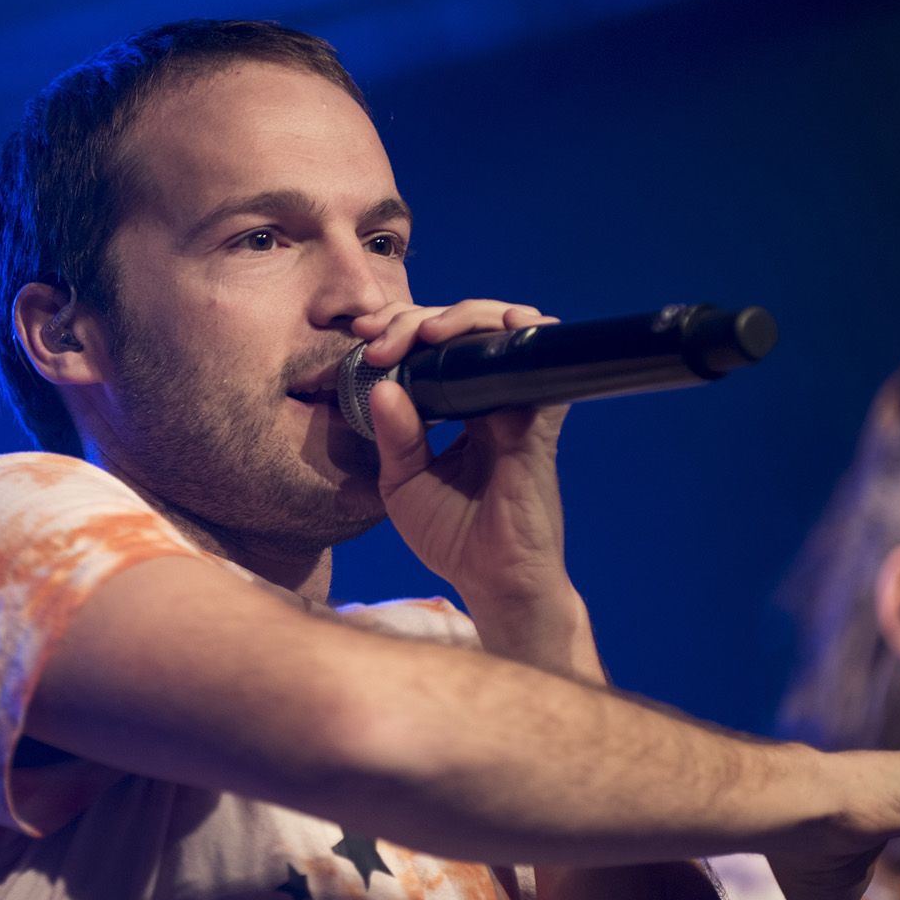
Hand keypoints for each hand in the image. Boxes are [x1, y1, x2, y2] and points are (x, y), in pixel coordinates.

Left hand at [356, 300, 566, 599]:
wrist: (494, 581)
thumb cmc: (452, 536)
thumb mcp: (403, 483)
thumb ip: (394, 436)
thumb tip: (382, 386)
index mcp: (457, 408)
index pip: (431, 349)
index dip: (399, 328)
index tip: (362, 334)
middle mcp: (490, 399)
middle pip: (461, 329)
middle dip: (415, 319)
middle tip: (378, 337)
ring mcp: (516, 406)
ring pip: (498, 332)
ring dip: (462, 317)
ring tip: (424, 332)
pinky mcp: (537, 422)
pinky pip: (536, 366)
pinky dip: (523, 336)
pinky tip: (496, 329)